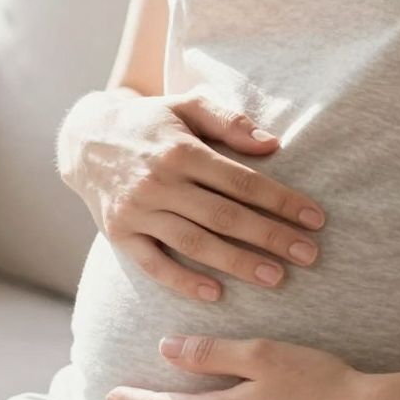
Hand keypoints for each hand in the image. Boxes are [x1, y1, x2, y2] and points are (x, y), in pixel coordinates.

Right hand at [57, 86, 327, 302]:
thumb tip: (272, 145)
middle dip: (270, 237)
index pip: (242, 180)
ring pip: (194, 243)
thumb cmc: (151, 122)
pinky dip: (183, 281)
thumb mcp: (187, 105)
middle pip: (224, 216)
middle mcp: (160, 182)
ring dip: (237, 263)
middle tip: (309, 255)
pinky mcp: (120, 234)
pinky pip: (154, 264)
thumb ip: (229, 121)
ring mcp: (138, 211)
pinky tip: (216, 294)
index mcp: (181, 150)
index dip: (281, 200)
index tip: (314, 219)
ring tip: (276, 278)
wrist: (85, 138)